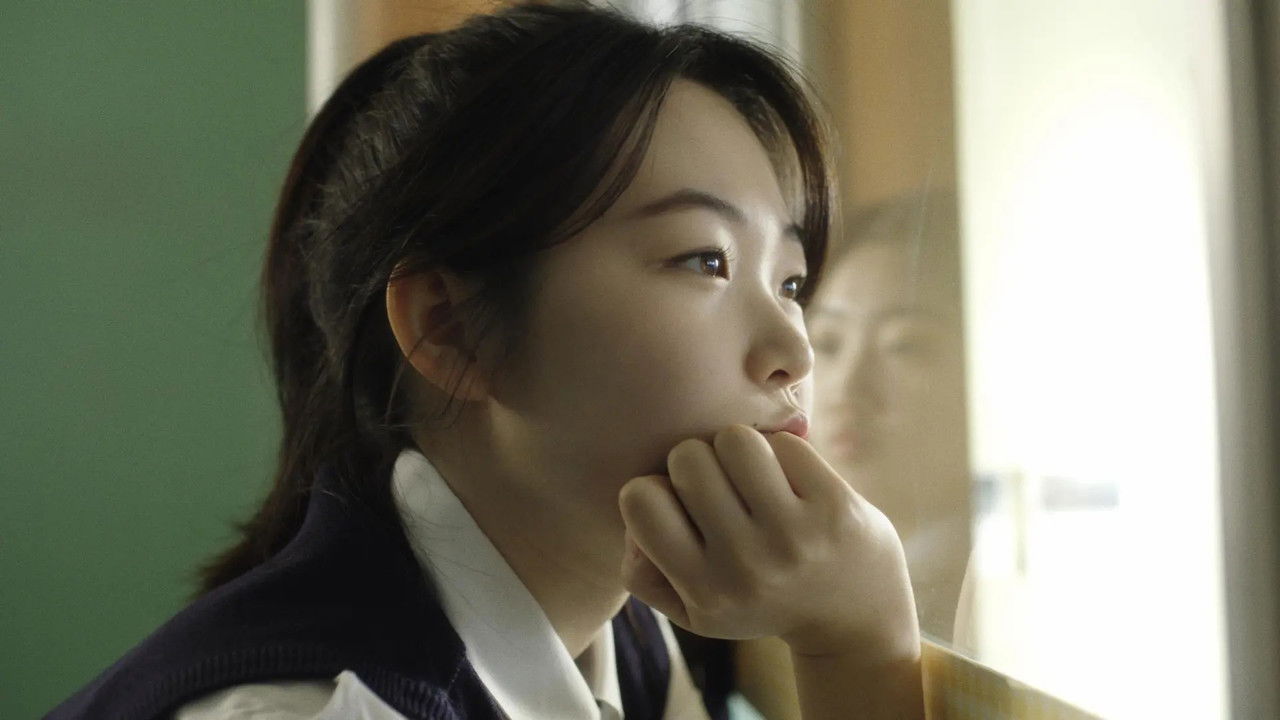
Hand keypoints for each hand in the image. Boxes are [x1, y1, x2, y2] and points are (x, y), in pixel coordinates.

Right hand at [618, 424, 918, 659]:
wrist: (857, 626)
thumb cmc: (761, 602)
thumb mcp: (693, 612)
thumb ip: (642, 570)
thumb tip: (637, 505)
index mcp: (704, 591)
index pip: (640, 499)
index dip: (653, 488)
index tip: (679, 505)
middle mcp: (747, 566)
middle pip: (688, 457)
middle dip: (698, 460)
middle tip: (720, 486)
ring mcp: (795, 536)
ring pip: (735, 439)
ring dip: (738, 447)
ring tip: (752, 475)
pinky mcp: (837, 507)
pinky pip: (785, 442)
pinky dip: (781, 451)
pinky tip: (790, 480)